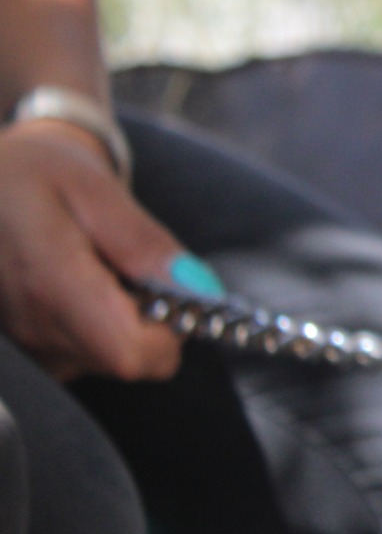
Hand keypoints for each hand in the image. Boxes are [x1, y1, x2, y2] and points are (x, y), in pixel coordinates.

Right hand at [0, 118, 182, 379]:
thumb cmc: (34, 173)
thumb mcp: (94, 190)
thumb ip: (143, 243)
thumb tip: (198, 288)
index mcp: (51, 285)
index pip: (132, 354)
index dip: (169, 331)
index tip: (172, 289)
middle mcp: (36, 327)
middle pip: (130, 360)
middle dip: (153, 321)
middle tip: (132, 266)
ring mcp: (30, 344)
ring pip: (112, 359)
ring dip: (126, 320)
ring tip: (102, 267)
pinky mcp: (31, 348)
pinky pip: (89, 354)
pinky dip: (101, 325)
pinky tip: (84, 284)